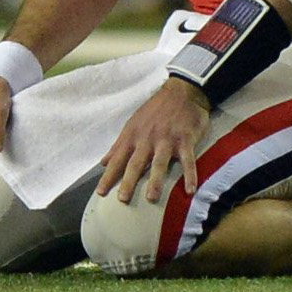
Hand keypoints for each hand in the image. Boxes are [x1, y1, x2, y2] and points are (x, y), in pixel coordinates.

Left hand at [98, 77, 209, 205]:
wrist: (181, 91)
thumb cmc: (155, 110)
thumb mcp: (133, 124)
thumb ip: (119, 146)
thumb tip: (103, 163)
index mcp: (133, 136)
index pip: (118, 159)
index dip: (109, 176)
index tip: (100, 193)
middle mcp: (148, 139)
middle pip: (136, 163)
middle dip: (128, 181)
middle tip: (122, 200)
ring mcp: (167, 139)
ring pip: (160, 162)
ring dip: (155, 180)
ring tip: (151, 197)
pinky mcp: (186, 139)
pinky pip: (188, 160)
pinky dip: (190, 175)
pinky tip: (190, 190)